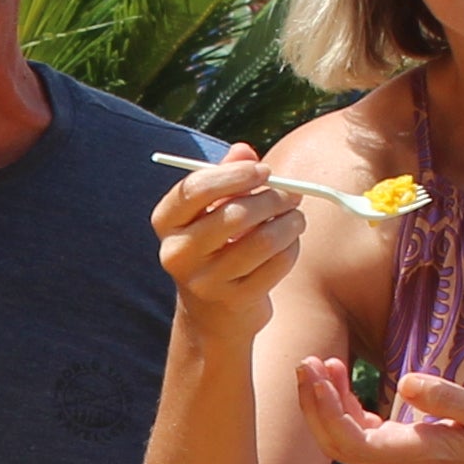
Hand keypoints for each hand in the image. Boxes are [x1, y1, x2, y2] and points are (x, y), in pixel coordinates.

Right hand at [152, 150, 302, 323]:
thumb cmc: (215, 246)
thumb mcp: (211, 210)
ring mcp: (204, 281)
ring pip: (261, 241)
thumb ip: (226, 176)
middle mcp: (177, 253)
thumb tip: (244, 151)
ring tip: (297, 217)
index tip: (264, 169)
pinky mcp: (233, 301)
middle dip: (272, 198)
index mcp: (167, 222)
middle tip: (291, 194)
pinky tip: (290, 243)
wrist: (212, 312)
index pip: (195, 189)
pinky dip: (291, 248)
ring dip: (289, 223)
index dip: (235, 175)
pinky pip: (276, 265)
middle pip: (234, 215)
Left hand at [303, 357, 463, 463]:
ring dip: (325, 404)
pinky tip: (340, 377)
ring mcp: (399, 459)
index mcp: (415, 455)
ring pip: (344, 439)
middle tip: (305, 361)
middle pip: (337, 445)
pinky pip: (360, 432)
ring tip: (319, 362)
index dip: (325, 411)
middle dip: (314, 405)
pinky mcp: (403, 448)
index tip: (315, 372)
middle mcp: (399, 463)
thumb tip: (406, 383)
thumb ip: (449, 400)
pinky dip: (344, 405)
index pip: (351, 443)